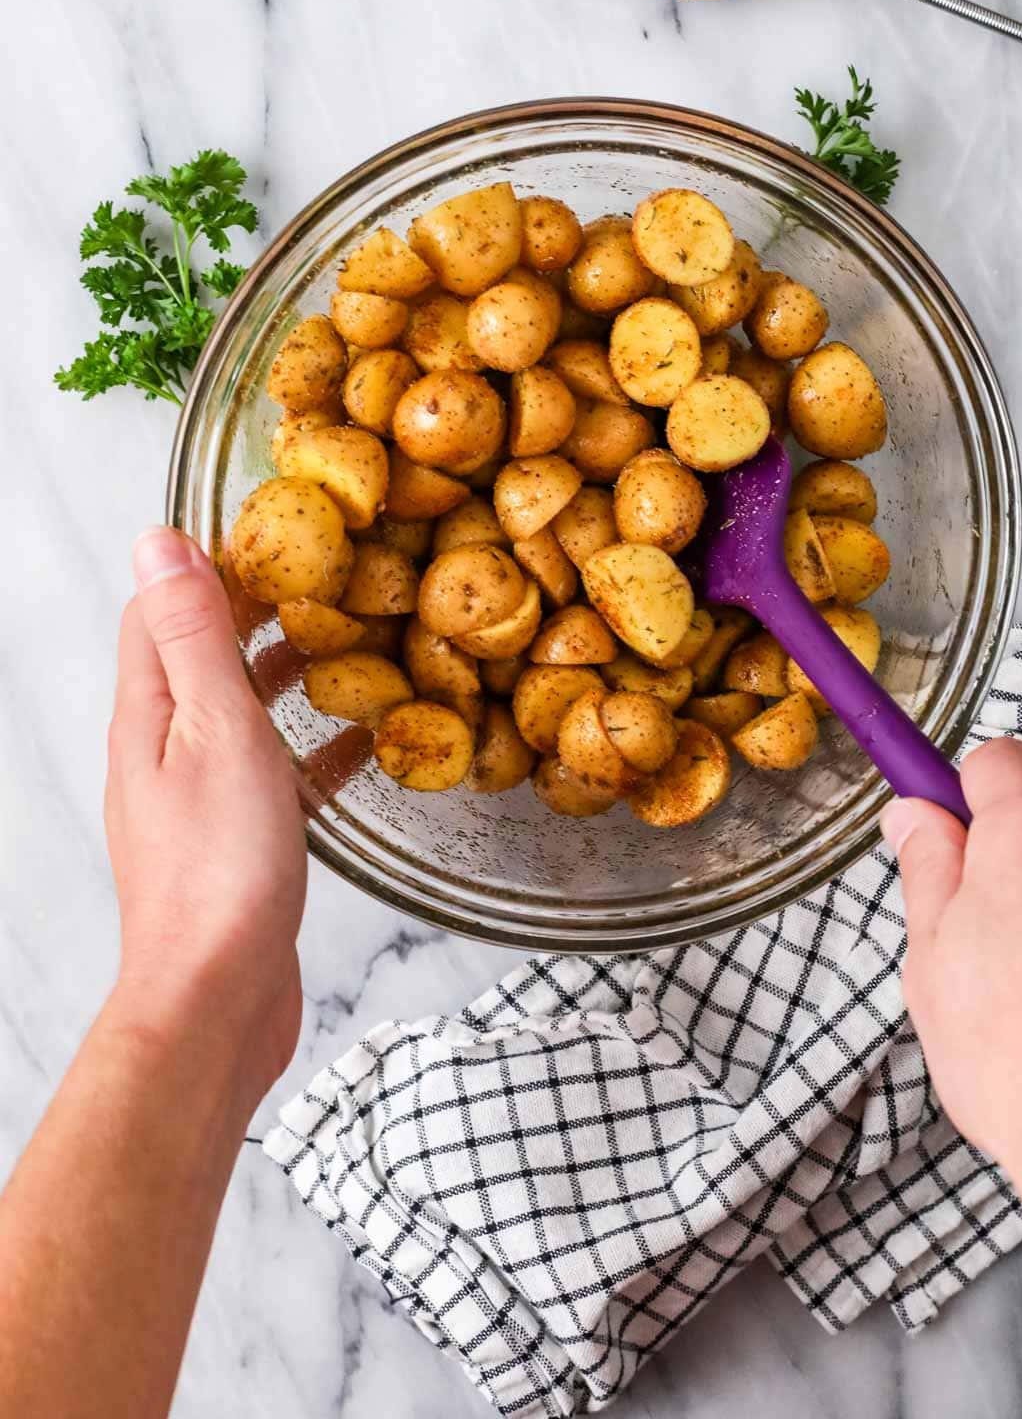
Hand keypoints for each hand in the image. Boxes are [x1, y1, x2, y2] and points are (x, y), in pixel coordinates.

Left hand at [105, 527, 305, 1107]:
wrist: (214, 998)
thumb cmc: (217, 868)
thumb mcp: (214, 728)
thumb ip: (192, 637)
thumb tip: (157, 542)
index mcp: (148, 716)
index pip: (161, 612)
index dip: (207, 564)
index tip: (271, 532)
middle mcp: (163, 753)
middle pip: (202, 658)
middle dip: (256, 613)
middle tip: (326, 579)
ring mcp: (198, 801)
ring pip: (242, 714)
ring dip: (286, 674)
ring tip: (347, 644)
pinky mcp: (237, 842)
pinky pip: (277, 773)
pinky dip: (315, 747)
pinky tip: (364, 744)